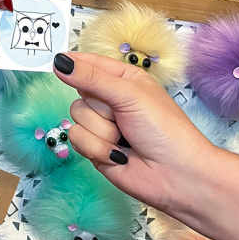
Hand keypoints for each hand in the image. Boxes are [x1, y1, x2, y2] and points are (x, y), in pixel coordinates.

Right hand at [52, 51, 215, 215]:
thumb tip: (60, 61)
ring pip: (76, 117)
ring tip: (124, 138)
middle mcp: (110, 100)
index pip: (87, 62)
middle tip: (121, 115)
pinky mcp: (95, 148)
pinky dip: (98, 148)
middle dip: (99, 107)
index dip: (73, 64)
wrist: (178, 178)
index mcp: (122, 78)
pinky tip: (119, 155)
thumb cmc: (166, 131)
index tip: (59, 63)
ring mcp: (102, 125)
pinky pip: (77, 139)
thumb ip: (91, 78)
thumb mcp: (129, 94)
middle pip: (78, 91)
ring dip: (101, 131)